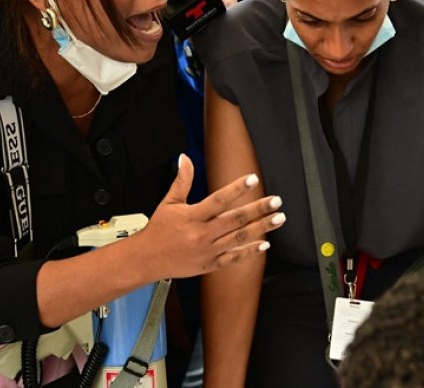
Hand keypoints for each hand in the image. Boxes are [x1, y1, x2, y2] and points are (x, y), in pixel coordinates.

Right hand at [137, 154, 284, 279]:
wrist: (145, 259)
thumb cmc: (158, 231)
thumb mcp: (169, 202)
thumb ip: (182, 180)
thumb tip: (185, 158)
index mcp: (192, 216)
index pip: (219, 199)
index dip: (237, 188)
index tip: (253, 179)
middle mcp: (202, 233)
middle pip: (235, 219)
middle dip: (258, 209)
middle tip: (276, 202)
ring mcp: (208, 250)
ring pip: (239, 238)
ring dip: (261, 228)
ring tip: (278, 219)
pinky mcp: (210, 264)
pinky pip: (233, 259)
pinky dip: (249, 252)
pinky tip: (264, 244)